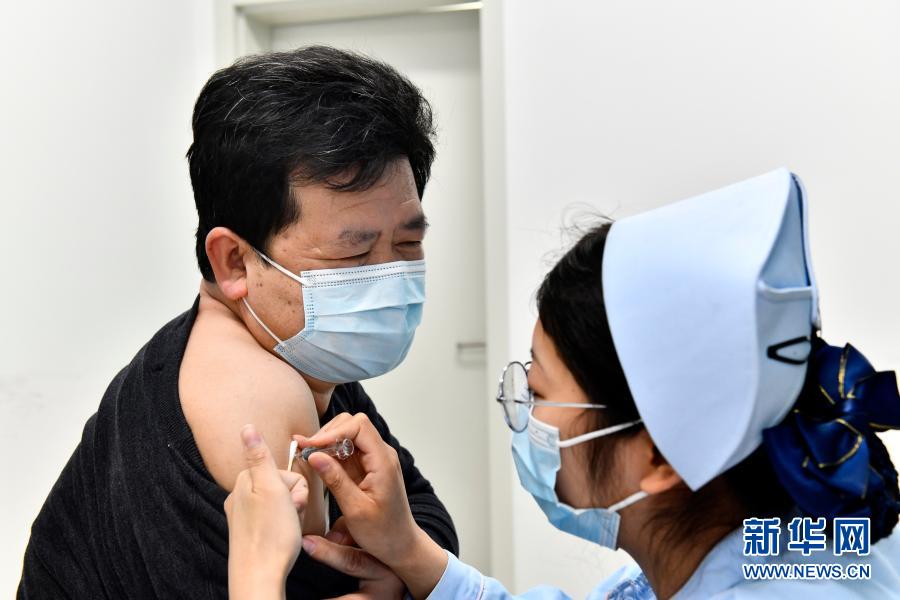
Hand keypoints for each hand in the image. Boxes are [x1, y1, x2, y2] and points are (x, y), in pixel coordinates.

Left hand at [225, 424, 308, 598]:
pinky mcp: (252, 532)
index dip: (295, 486)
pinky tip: (283, 537)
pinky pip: (276, 520)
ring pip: (282, 503)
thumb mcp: (270, 487)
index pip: (285, 471)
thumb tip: (246, 426)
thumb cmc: (270, 535)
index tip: (291, 501)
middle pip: (284, 485)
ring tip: (288, 528)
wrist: (260, 577)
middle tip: (291, 516)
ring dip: (292, 514)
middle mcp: (241, 497)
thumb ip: (259, 455)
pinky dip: (285, 526)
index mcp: (245, 482)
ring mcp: (246, 516)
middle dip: (294, 500)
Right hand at [294, 413, 446, 598]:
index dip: (333, 431)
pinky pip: (346, 451)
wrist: (400, 545)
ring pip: (347, 435)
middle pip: (352, 425)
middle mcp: (381, 455)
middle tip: (304, 450)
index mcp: (383, 462)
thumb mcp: (355, 510)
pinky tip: (316, 463)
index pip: (359, 426)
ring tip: (306, 455)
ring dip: (326, 442)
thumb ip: (335, 480)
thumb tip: (314, 455)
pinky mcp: (366, 467)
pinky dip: (330, 453)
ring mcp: (374, 460)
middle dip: (327, 434)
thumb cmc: (383, 533)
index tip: (311, 446)